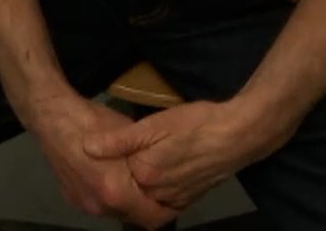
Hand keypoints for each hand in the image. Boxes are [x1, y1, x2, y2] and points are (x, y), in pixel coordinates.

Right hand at [26, 93, 182, 227]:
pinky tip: (112, 175)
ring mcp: (83, 204)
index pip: (152, 218)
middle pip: (133, 217)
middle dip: (146, 205)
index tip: (176, 199)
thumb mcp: (130, 136)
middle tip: (157, 187)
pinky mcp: (72, 198)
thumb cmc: (93, 123)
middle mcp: (99, 206)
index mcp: (116, 193)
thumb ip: (148, 162)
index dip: (168, 211)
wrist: (52, 117)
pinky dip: (110, 195)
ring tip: (134, 179)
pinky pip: (99, 204)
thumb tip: (165, 171)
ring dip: (127, 200)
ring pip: (115, 211)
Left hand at [80, 98, 278, 211]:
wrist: (239, 135)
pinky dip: (155, 190)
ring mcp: (174, 200)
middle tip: (122, 155)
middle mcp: (157, 194)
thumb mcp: (155, 124)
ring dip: (137, 185)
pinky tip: (156, 172)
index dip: (108, 160)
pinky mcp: (188, 200)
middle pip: (128, 189)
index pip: (112, 174)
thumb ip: (119, 139)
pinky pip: (163, 201)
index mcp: (145, 175)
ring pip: (145, 197)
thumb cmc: (197, 124)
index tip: (106, 146)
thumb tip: (86, 147)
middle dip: (121, 175)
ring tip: (137, 161)